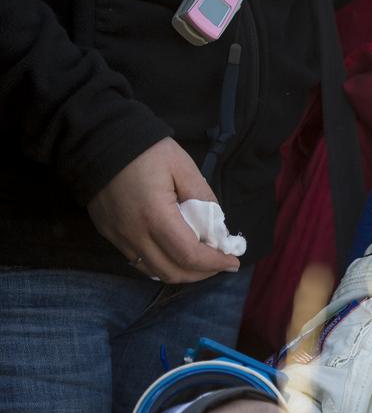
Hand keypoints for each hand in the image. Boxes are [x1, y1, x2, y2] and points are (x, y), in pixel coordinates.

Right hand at [87, 138, 240, 281]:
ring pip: (154, 271)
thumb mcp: (183, 167)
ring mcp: (118, 237)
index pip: (189, 255)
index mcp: (155, 216)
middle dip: (202, 273)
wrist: (98, 139)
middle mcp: (134, 234)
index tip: (233, 262)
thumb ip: (204, 198)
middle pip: (173, 271)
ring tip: (200, 262)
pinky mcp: (109, 234)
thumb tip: (217, 228)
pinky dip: (161, 265)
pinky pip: (138, 262)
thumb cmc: (146, 151)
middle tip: (219, 262)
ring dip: (182, 272)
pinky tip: (174, 255)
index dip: (215, 263)